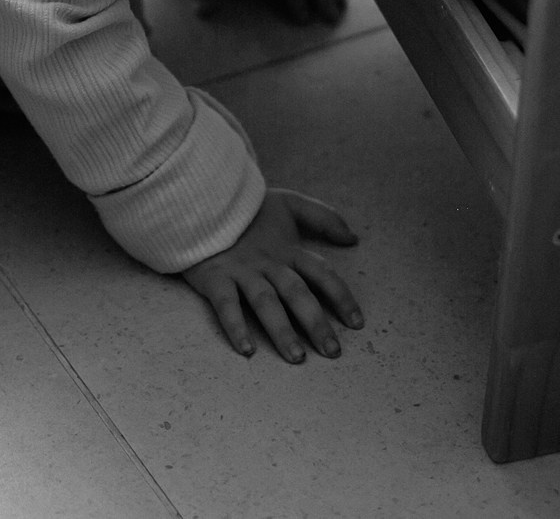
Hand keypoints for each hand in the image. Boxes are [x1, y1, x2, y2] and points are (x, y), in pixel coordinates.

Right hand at [181, 188, 362, 362]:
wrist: (202, 201)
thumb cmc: (248, 210)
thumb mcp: (289, 204)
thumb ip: (322, 217)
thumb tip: (354, 238)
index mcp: (288, 249)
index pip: (322, 273)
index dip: (341, 297)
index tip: (356, 324)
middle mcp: (269, 262)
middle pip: (297, 293)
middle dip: (316, 323)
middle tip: (332, 352)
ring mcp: (242, 271)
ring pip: (266, 303)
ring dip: (282, 331)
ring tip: (297, 357)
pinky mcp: (215, 278)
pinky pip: (226, 305)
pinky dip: (236, 327)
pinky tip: (247, 350)